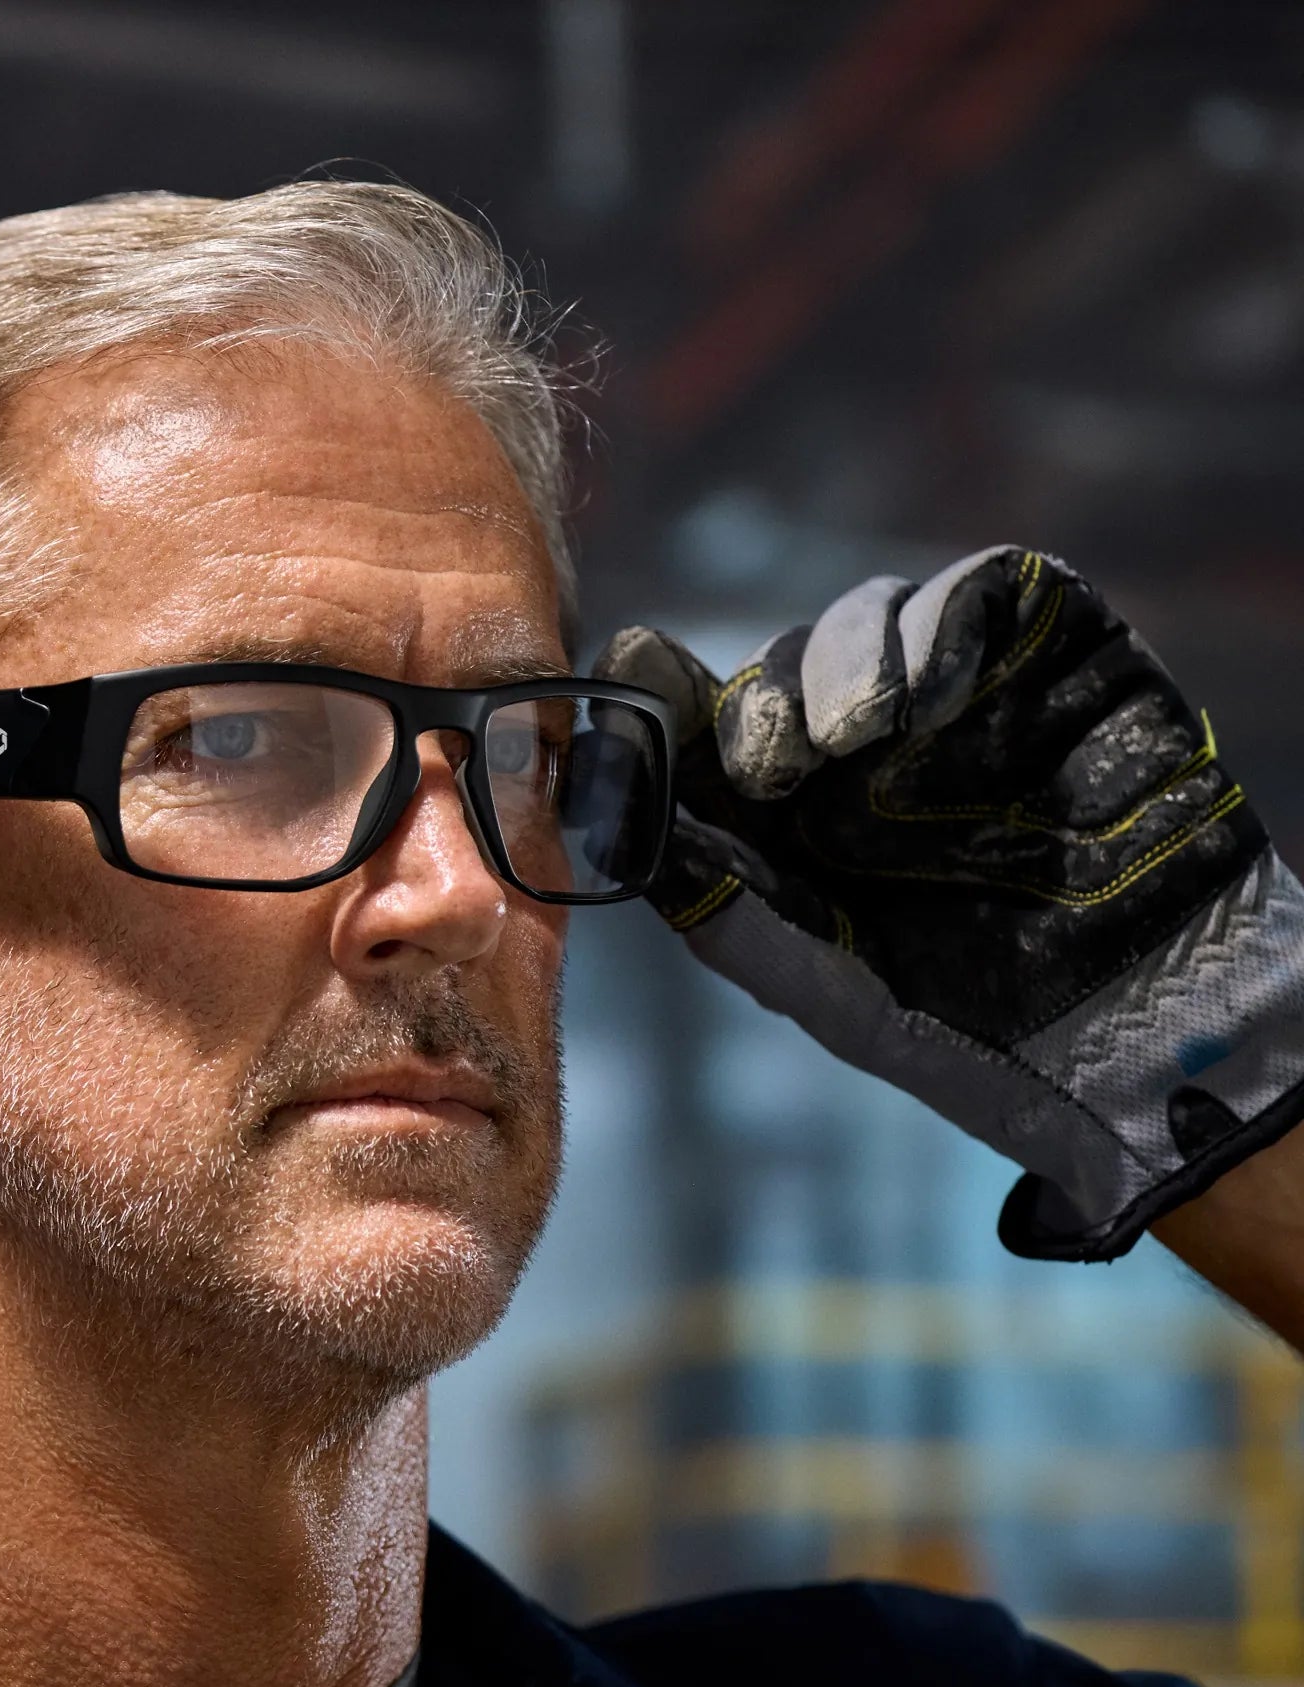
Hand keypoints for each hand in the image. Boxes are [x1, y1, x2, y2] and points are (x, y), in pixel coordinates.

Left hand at [597, 546, 1303, 1260]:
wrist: (1130, 1033)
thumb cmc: (963, 1026)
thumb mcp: (820, 981)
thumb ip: (720, 905)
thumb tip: (616, 823)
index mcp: (789, 814)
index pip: (705, 729)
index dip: (661, 699)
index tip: (629, 674)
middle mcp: (861, 744)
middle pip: (777, 668)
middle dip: (759, 704)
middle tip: (769, 768)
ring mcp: (956, 692)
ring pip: (867, 620)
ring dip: (842, 665)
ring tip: (852, 738)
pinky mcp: (1050, 652)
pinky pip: (984, 594)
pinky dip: (943, 628)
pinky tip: (930, 695)